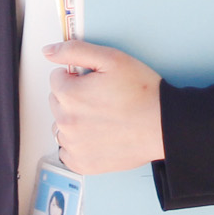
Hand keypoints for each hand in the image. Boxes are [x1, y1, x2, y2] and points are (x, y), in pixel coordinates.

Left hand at [45, 40, 165, 173]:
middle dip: (73, 97)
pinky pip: (67, 151)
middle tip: (102, 99)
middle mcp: (67, 122)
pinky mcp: (83, 163)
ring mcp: (74, 145)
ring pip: (61, 126)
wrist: (164, 126)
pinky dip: (77, 144)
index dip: (77, 77)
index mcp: (70, 95)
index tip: (95, 83)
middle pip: (57, 102)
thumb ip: (75, 51)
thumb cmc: (143, 94)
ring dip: (74, 120)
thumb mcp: (112, 59)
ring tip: (102, 118)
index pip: (56, 79)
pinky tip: (97, 136)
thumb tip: (49, 51)